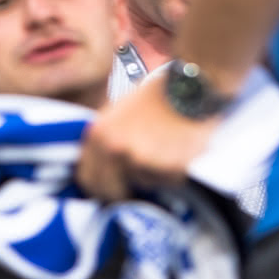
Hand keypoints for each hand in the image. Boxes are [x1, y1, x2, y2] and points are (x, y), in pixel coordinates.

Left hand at [74, 76, 218, 201]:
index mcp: (98, 134)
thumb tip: (102, 169)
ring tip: (164, 149)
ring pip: (143, 184)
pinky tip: (179, 150)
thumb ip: (105, 141)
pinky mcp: (166, 168)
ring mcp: (140, 160)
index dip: (100, 186)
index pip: (88, 178)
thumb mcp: (118, 112)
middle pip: (111, 191)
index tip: (112, 186)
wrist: (190, 87)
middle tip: (140, 177)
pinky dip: (174, 172)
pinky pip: (168, 181)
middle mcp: (114, 149)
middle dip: (125, 189)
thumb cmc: (157, 96)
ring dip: (153, 175)